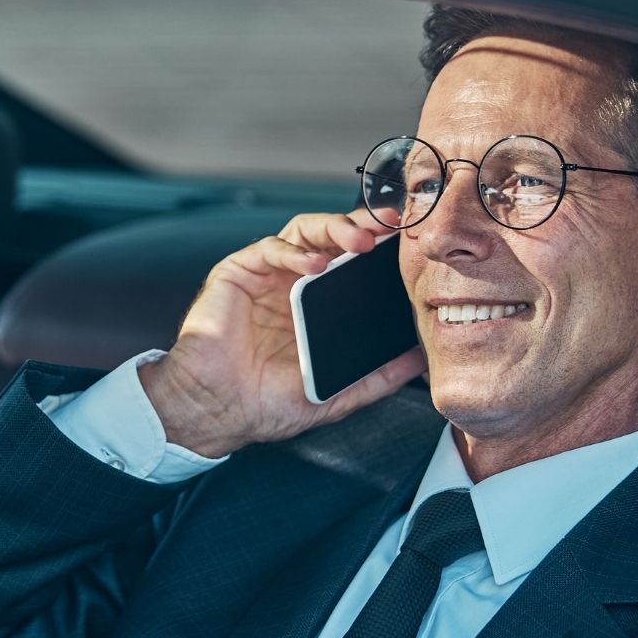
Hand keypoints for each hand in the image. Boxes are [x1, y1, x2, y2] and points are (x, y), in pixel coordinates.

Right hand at [139, 211, 427, 457]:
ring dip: (335, 228)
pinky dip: (295, 252)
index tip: (410, 244)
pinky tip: (315, 264)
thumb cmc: (267, 404)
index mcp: (318, 304)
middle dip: (365, 225)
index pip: (354, 262)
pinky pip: (271, 250)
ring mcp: (267, 275)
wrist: (218, 411)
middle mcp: (295, 282)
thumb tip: (419, 361)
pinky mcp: (238, 272)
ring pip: (305, 232)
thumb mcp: (335, 394)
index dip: (382, 249)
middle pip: (334, 237)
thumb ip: (377, 377)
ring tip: (360, 240)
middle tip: (392, 226)